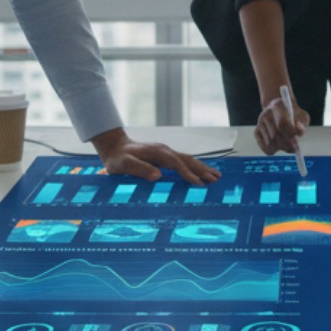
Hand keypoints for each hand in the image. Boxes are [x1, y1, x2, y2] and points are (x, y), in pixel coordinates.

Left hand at [91, 128, 221, 184]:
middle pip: (188, 160)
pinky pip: (183, 162)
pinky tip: (201, 172)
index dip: (188, 173)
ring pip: (188, 160)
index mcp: (158, 152)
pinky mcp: (165, 157)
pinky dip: (195, 167)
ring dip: (202, 168)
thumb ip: (140, 169)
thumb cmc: (118, 158)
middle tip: (216, 180)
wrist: (115, 147)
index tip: (198, 184)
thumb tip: (158, 176)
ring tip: (216, 176)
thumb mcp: (124, 165)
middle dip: (202, 170)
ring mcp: (166, 152)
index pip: (177, 164)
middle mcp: (165, 151)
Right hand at [254, 96, 308, 154]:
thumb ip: (302, 124)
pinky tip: (279, 147)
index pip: (281, 122)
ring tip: (288, 146)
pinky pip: (264, 147)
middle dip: (286, 144)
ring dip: (281, 148)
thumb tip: (299, 132)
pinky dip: (273, 151)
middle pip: (274, 134)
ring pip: (270, 142)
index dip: (290, 133)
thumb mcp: (302, 116)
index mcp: (278, 105)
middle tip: (294, 148)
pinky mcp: (256, 131)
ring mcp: (259, 123)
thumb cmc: (294, 115)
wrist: (280, 110)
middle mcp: (266, 113)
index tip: (297, 138)